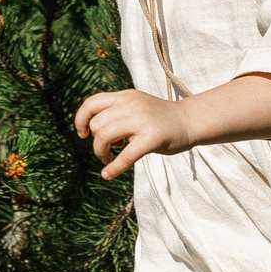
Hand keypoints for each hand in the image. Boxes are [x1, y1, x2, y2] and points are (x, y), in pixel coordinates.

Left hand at [74, 88, 192, 179]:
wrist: (189, 121)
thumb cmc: (159, 118)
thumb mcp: (135, 105)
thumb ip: (115, 111)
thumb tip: (89, 127)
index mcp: (125, 96)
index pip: (91, 103)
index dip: (81, 120)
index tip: (82, 134)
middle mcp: (131, 105)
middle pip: (97, 125)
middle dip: (95, 142)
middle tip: (108, 150)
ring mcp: (141, 121)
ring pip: (104, 137)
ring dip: (101, 153)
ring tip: (110, 158)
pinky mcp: (151, 139)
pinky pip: (125, 156)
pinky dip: (113, 168)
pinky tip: (107, 174)